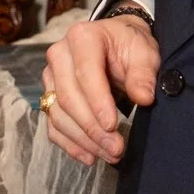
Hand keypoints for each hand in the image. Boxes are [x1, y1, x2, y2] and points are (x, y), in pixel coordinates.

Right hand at [43, 15, 159, 166]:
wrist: (115, 41)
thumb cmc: (129, 45)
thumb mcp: (144, 52)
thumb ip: (143, 74)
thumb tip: (144, 98)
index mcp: (82, 37)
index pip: (85, 72)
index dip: (97, 101)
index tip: (112, 125)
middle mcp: (59, 55)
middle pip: (68, 97)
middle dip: (92, 128)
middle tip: (116, 148)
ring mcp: (50, 77)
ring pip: (58, 114)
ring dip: (83, 140)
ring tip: (109, 154)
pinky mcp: (49, 96)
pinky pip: (53, 125)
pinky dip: (71, 144)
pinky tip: (90, 156)